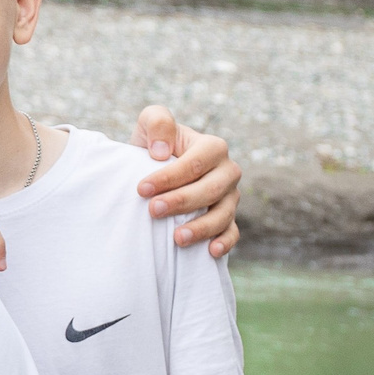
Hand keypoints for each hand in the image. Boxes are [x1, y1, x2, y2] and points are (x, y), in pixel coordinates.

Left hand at [129, 107, 242, 256]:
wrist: (156, 168)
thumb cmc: (154, 145)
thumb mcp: (150, 123)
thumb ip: (158, 122)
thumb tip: (161, 151)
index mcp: (213, 147)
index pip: (194, 164)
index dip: (168, 177)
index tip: (141, 189)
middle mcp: (227, 172)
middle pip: (210, 190)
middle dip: (181, 202)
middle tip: (152, 210)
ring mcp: (230, 197)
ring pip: (223, 214)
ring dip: (202, 227)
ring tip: (177, 238)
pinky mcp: (228, 218)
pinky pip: (233, 232)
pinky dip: (225, 242)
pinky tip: (211, 252)